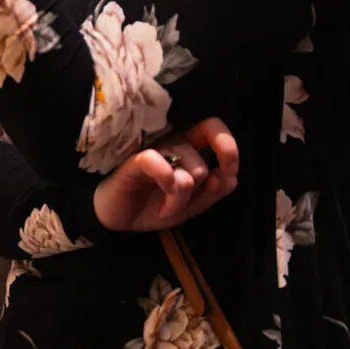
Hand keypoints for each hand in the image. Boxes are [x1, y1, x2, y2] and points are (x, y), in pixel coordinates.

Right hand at [93, 119, 238, 231]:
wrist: (118, 220)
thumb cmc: (153, 206)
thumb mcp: (190, 206)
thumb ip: (214, 192)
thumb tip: (230, 178)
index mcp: (188, 149)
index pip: (212, 128)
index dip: (227, 147)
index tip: (229, 170)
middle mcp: (172, 144)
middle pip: (201, 156)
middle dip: (198, 187)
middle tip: (184, 201)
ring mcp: (154, 151)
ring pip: (186, 167)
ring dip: (180, 199)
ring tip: (166, 209)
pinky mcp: (134, 160)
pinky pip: (157, 161)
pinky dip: (167, 179)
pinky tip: (164, 190)